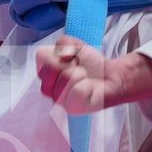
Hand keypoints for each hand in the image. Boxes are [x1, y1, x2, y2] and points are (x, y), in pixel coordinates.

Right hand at [35, 36, 151, 113]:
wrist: (110, 77)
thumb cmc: (90, 64)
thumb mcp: (74, 45)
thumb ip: (63, 42)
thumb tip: (63, 54)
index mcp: (46, 73)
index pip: (41, 56)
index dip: (59, 52)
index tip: (70, 57)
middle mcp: (49, 88)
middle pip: (51, 67)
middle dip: (68, 62)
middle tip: (77, 67)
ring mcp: (60, 100)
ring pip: (66, 77)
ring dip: (79, 73)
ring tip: (84, 77)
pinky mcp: (72, 108)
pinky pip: (78, 90)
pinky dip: (87, 86)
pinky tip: (89, 88)